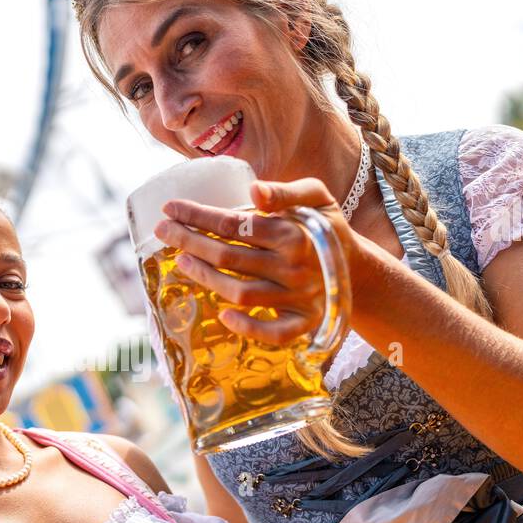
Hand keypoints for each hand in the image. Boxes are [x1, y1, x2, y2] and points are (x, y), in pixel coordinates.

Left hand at [153, 176, 353, 345]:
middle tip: (163, 231)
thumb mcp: (317, 196)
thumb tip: (253, 191)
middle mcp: (293, 266)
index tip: (170, 208)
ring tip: (181, 262)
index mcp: (293, 232)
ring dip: (206, 279)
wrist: (359, 269)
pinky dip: (248, 327)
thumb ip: (286, 190)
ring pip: (241, 292)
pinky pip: (273, 332)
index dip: (197, 216)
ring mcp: (298, 298)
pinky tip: (222, 315)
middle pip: (229, 257)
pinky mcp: (303, 323)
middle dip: (189, 242)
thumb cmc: (326, 228)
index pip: (234, 224)